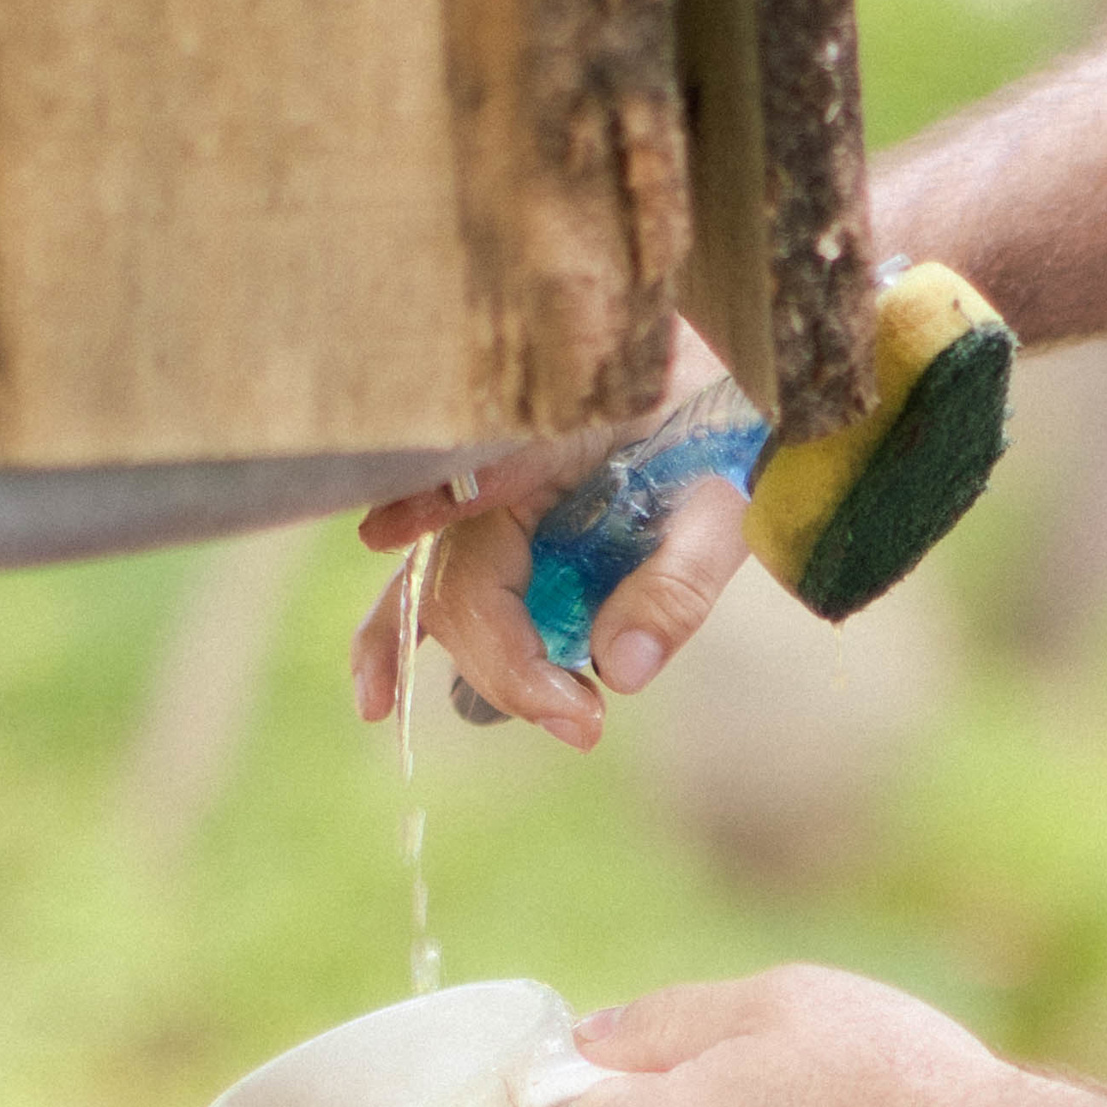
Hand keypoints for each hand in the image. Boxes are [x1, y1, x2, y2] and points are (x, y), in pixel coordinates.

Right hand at [347, 315, 755, 747]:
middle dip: (506, 670)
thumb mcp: (722, 506)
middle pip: (455, 585)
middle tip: (585, 724)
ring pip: (432, 585)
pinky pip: (429, 573)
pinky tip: (372, 693)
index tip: (576, 710)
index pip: (485, 561)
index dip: (514, 653)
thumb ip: (675, 583)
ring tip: (468, 713)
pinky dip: (396, 631)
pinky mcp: (489, 517)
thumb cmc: (728, 432)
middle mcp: (492, 465)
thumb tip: (622, 672)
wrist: (735, 382)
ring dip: (455, 659)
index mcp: (539, 447)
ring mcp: (483, 490)